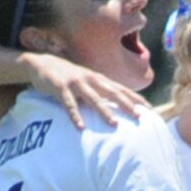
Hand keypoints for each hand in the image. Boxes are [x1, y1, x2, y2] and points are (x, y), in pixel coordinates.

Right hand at [19, 53, 148, 129]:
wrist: (41, 64)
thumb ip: (100, 91)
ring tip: (114, 124)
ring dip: (104, 111)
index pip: (120, 89)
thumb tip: (117, 106)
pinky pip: (69, 104)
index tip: (149, 108)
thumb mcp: (86, 81)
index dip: (135, 97)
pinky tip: (80, 127)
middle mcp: (89, 79)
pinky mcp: (60, 88)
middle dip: (126, 104)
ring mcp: (75, 82)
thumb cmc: (67, 76)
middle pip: (111, 92)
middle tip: (139, 117)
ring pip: (92, 98)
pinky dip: (75, 115)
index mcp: (97, 78)